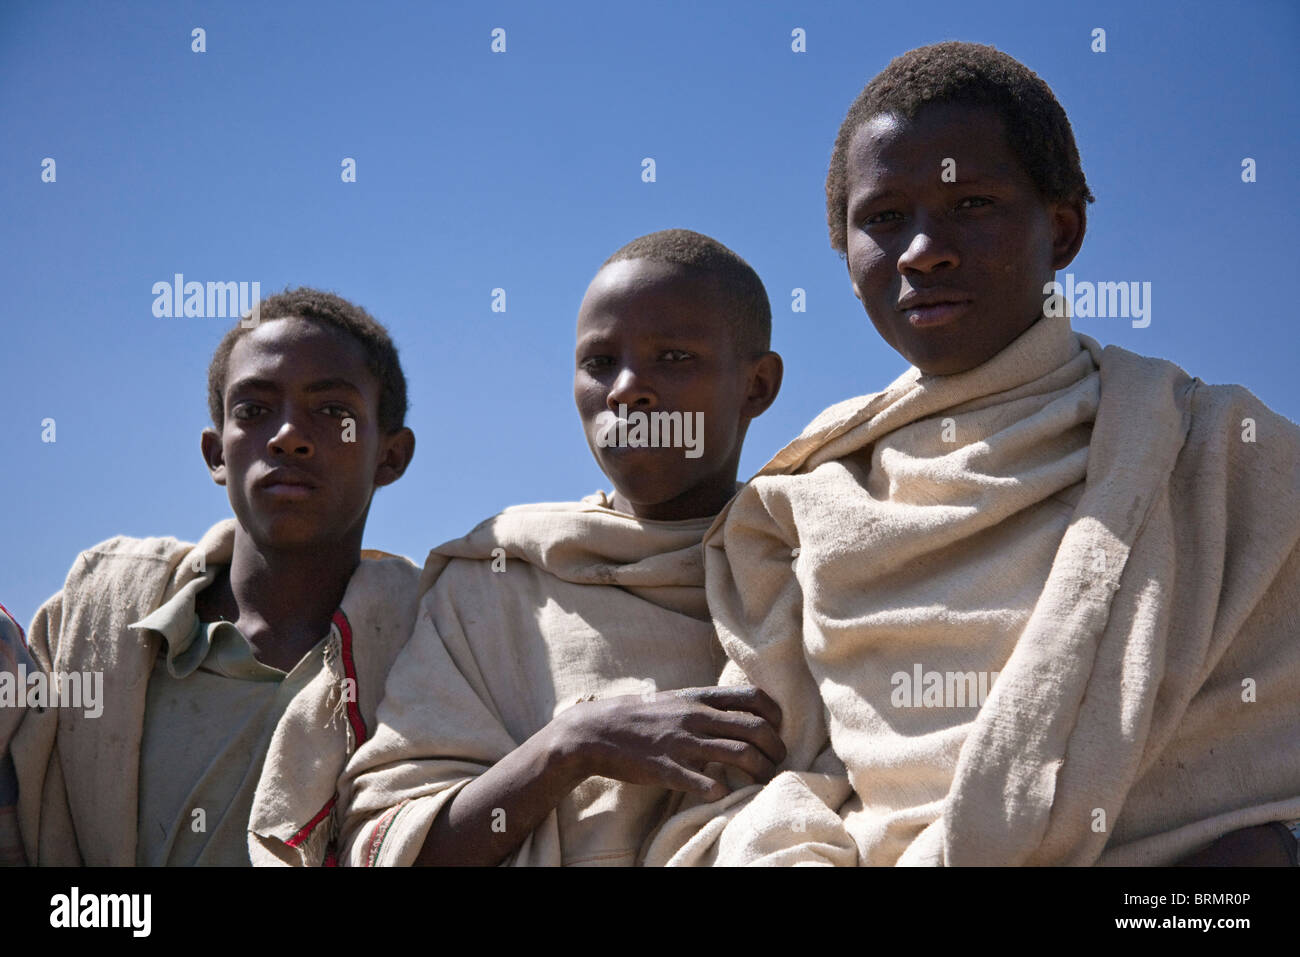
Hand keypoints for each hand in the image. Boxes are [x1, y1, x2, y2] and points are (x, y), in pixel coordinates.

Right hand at [549, 686, 786, 801]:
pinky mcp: (668, 769)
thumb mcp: (675, 699)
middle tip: (778, 762)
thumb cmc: (639, 716)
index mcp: (699, 698)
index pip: (753, 696)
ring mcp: (683, 743)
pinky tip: (727, 796)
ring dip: (761, 771)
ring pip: (741, 754)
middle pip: (756, 728)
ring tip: (764, 781)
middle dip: (776, 748)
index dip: (775, 714)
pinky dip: (724, 792)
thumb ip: (705, 704)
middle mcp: (696, 717)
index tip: (777, 729)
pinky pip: (706, 783)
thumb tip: (737, 711)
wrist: (596, 731)